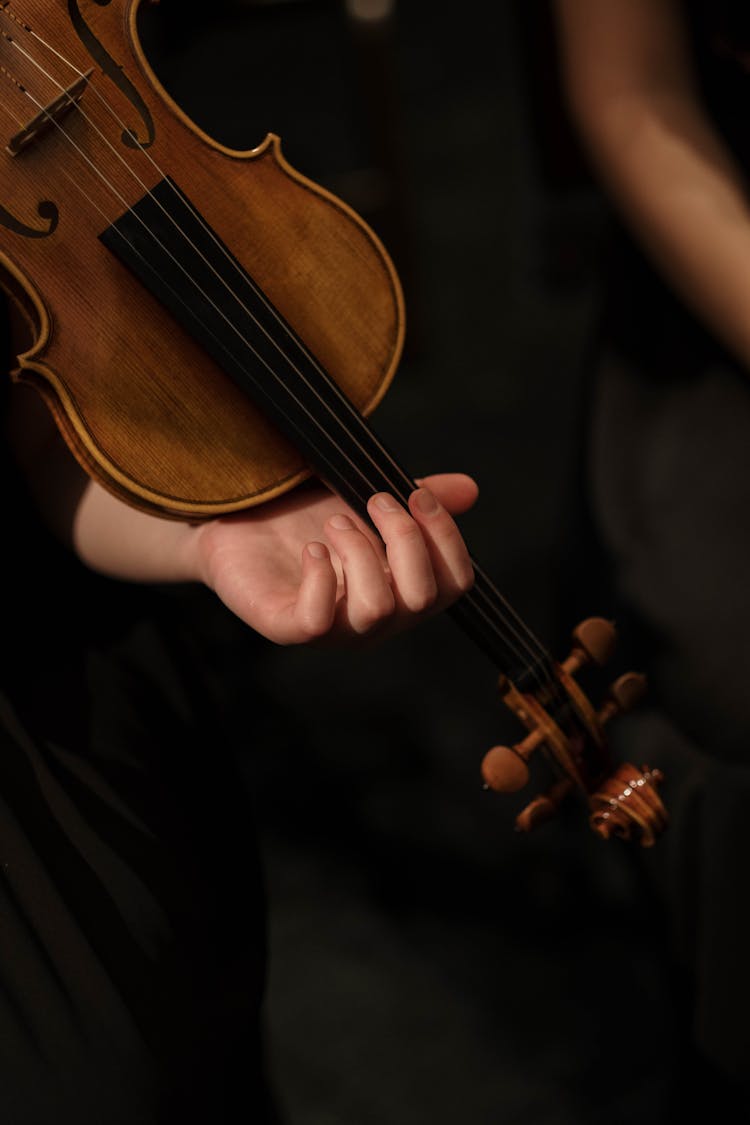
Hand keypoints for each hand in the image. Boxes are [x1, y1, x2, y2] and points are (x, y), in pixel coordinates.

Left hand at [191, 474, 477, 645]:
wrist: (238, 520)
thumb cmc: (306, 517)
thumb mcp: (367, 500)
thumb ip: (418, 499)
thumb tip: (470, 489)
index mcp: (404, 590)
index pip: (455, 583)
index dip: (445, 538)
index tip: (416, 494)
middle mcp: (378, 618)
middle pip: (423, 597)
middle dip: (405, 539)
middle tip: (373, 499)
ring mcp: (335, 629)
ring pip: (377, 610)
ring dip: (362, 553)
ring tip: (335, 522)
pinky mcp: (289, 627)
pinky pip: (319, 622)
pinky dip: (320, 580)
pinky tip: (311, 549)